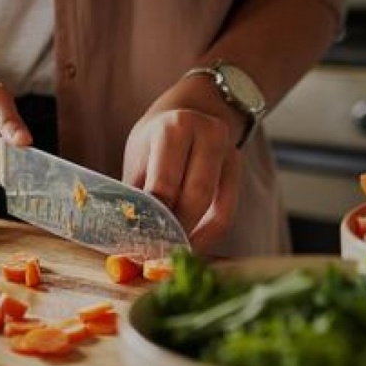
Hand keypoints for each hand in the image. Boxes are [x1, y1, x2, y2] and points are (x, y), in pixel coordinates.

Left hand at [123, 75, 243, 252]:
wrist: (190, 111)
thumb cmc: (156, 140)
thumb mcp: (140, 157)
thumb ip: (136, 193)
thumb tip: (127, 238)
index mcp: (175, 128)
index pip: (164, 184)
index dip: (153, 219)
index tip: (140, 244)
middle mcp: (208, 134)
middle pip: (194, 197)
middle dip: (175, 231)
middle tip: (157, 254)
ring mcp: (228, 151)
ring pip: (214, 208)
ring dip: (193, 236)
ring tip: (171, 252)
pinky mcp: (237, 169)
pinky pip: (227, 212)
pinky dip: (209, 234)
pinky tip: (192, 245)